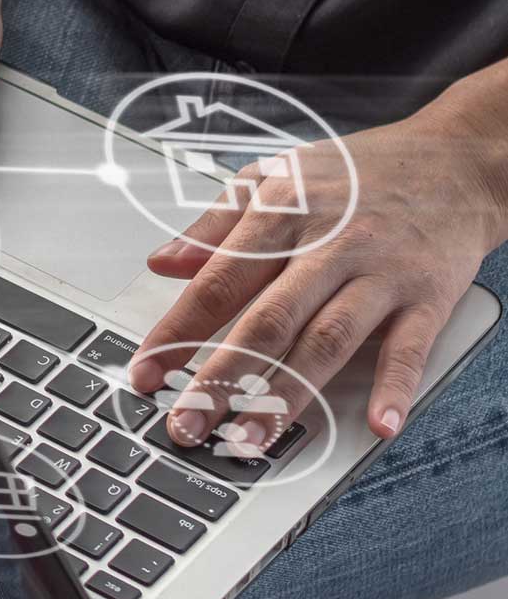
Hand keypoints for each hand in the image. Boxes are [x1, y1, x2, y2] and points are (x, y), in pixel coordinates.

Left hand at [130, 103, 507, 448]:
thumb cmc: (356, 174)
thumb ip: (215, 225)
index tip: (144, 372)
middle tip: (187, 423)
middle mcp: (328, 246)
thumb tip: (162, 262)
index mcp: (281, 215)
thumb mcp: (274, 178)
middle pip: (267, 320)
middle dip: (221, 378)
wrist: (454, 160)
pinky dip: (394, 388)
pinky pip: (408, 347)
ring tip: (252, 438)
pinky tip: (376, 425)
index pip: (217, 281)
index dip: (176, 330)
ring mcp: (379, 273)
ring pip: (327, 340)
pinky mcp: (428, 296)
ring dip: (288, 394)